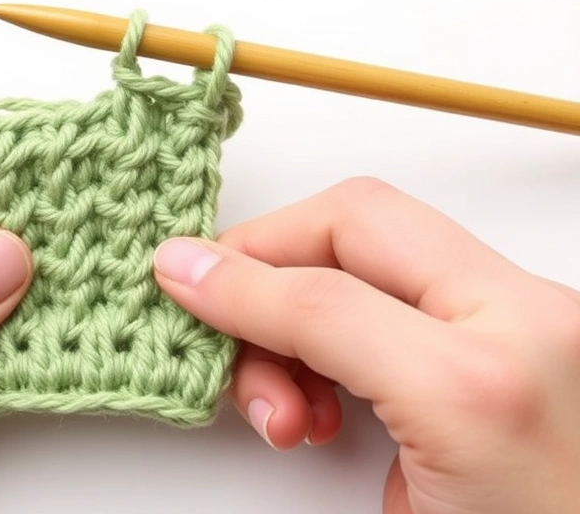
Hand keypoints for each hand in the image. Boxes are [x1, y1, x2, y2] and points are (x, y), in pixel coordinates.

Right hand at [154, 177, 579, 513]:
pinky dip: (345, 327)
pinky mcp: (521, 333)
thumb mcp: (404, 502)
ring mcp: (530, 320)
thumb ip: (307, 376)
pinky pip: (410, 283)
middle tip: (225, 324)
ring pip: (377, 250)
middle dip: (271, 266)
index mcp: (490, 373)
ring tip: (286, 408)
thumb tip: (209, 293)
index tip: (180, 283)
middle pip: (358, 225)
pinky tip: (329, 406)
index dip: (236, 281)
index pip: (327, 288)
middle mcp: (523, 319)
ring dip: (302, 312)